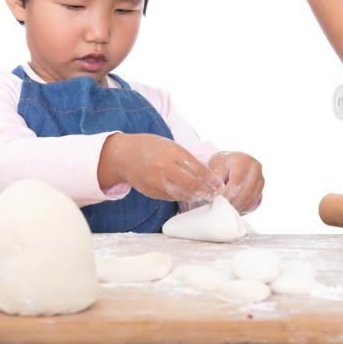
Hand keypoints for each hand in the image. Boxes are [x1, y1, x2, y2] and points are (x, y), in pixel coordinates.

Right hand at [99, 133, 223, 201]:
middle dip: (207, 191)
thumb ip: (186, 159)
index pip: (199, 169)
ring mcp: (156, 181)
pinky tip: (188, 196)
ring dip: (196, 197)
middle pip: (192, 185)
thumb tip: (207, 176)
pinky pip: (171, 197)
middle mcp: (164, 167)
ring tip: (204, 196)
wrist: (123, 155)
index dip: (212, 180)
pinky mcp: (151, 191)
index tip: (219, 185)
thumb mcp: (170, 146)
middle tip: (215, 194)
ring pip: (182, 194)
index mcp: (172, 152)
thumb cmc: (151, 147)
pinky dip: (182, 197)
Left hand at [206, 151, 263, 213]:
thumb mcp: (214, 169)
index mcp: (242, 160)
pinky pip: (254, 199)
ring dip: (239, 205)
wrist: (230, 161)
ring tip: (227, 207)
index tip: (218, 201)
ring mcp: (260, 176)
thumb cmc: (221, 165)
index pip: (236, 182)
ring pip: (251, 197)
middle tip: (222, 207)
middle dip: (233, 202)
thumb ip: (215, 183)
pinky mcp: (261, 184)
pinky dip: (244, 206)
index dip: (227, 194)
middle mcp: (254, 167)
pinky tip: (234, 206)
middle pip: (246, 191)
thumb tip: (216, 199)